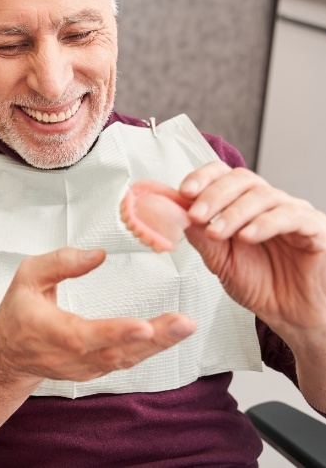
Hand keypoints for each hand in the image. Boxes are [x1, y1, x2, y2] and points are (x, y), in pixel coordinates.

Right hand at [0, 247, 195, 381]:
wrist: (8, 354)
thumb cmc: (18, 312)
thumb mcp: (27, 276)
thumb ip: (59, 262)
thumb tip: (98, 255)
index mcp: (49, 331)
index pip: (83, 335)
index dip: (114, 332)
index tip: (143, 326)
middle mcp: (69, 356)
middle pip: (115, 352)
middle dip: (153, 338)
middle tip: (183, 323)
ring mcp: (84, 368)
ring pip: (125, 359)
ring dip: (159, 345)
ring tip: (184, 326)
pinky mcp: (95, 370)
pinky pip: (125, 361)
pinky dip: (150, 349)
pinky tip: (170, 335)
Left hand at [179, 161, 325, 338]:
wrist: (291, 315)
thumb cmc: (260, 285)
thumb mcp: (220, 262)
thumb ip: (201, 237)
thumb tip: (177, 215)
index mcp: (241, 205)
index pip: (222, 175)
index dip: (202, 178)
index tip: (184, 192)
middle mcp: (266, 203)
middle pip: (241, 180)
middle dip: (213, 195)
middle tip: (196, 215)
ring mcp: (292, 212)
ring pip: (263, 195)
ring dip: (234, 212)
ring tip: (217, 232)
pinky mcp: (315, 228)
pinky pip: (291, 216)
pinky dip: (265, 223)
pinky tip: (247, 236)